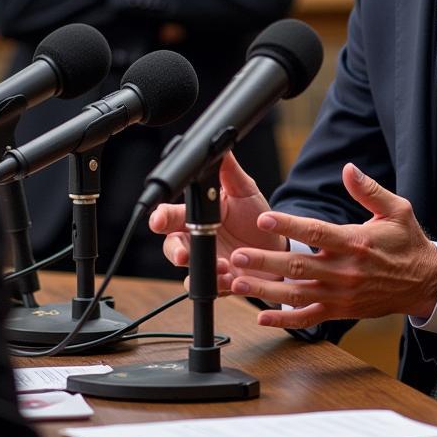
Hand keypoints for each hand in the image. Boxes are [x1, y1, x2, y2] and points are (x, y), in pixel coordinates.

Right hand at [147, 152, 286, 292]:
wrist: (277, 244)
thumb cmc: (256, 216)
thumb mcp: (245, 191)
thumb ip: (230, 173)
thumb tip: (221, 148)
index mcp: (198, 215)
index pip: (171, 215)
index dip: (160, 217)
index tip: (158, 220)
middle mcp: (196, 239)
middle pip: (171, 246)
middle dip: (174, 251)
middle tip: (182, 255)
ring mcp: (207, 261)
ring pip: (188, 271)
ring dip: (200, 270)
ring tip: (220, 266)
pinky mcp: (220, 281)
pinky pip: (211, 287)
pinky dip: (218, 284)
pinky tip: (230, 278)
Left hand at [229, 163, 436, 328]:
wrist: (424, 283)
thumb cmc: (408, 242)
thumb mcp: (397, 209)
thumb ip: (369, 190)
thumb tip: (348, 169)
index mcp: (355, 242)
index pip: (316, 232)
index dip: (289, 225)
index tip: (264, 218)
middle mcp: (345, 271)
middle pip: (298, 266)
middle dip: (265, 261)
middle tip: (237, 256)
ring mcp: (341, 294)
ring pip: (297, 294)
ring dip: (266, 290)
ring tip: (238, 283)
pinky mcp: (341, 311)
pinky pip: (309, 318)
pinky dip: (285, 320)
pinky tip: (263, 317)